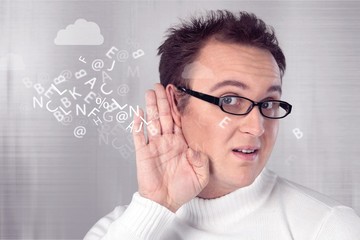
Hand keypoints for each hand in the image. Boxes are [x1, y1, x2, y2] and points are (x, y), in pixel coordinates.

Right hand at [132, 83, 208, 211]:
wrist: (165, 202)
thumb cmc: (182, 189)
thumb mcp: (201, 175)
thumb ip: (201, 160)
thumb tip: (193, 148)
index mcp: (181, 144)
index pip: (178, 120)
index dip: (177, 106)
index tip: (176, 92)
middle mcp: (167, 141)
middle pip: (165, 116)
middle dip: (163, 100)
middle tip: (160, 85)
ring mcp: (154, 146)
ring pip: (152, 121)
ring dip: (151, 107)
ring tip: (150, 92)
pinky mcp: (143, 152)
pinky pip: (139, 135)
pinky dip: (138, 124)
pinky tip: (139, 112)